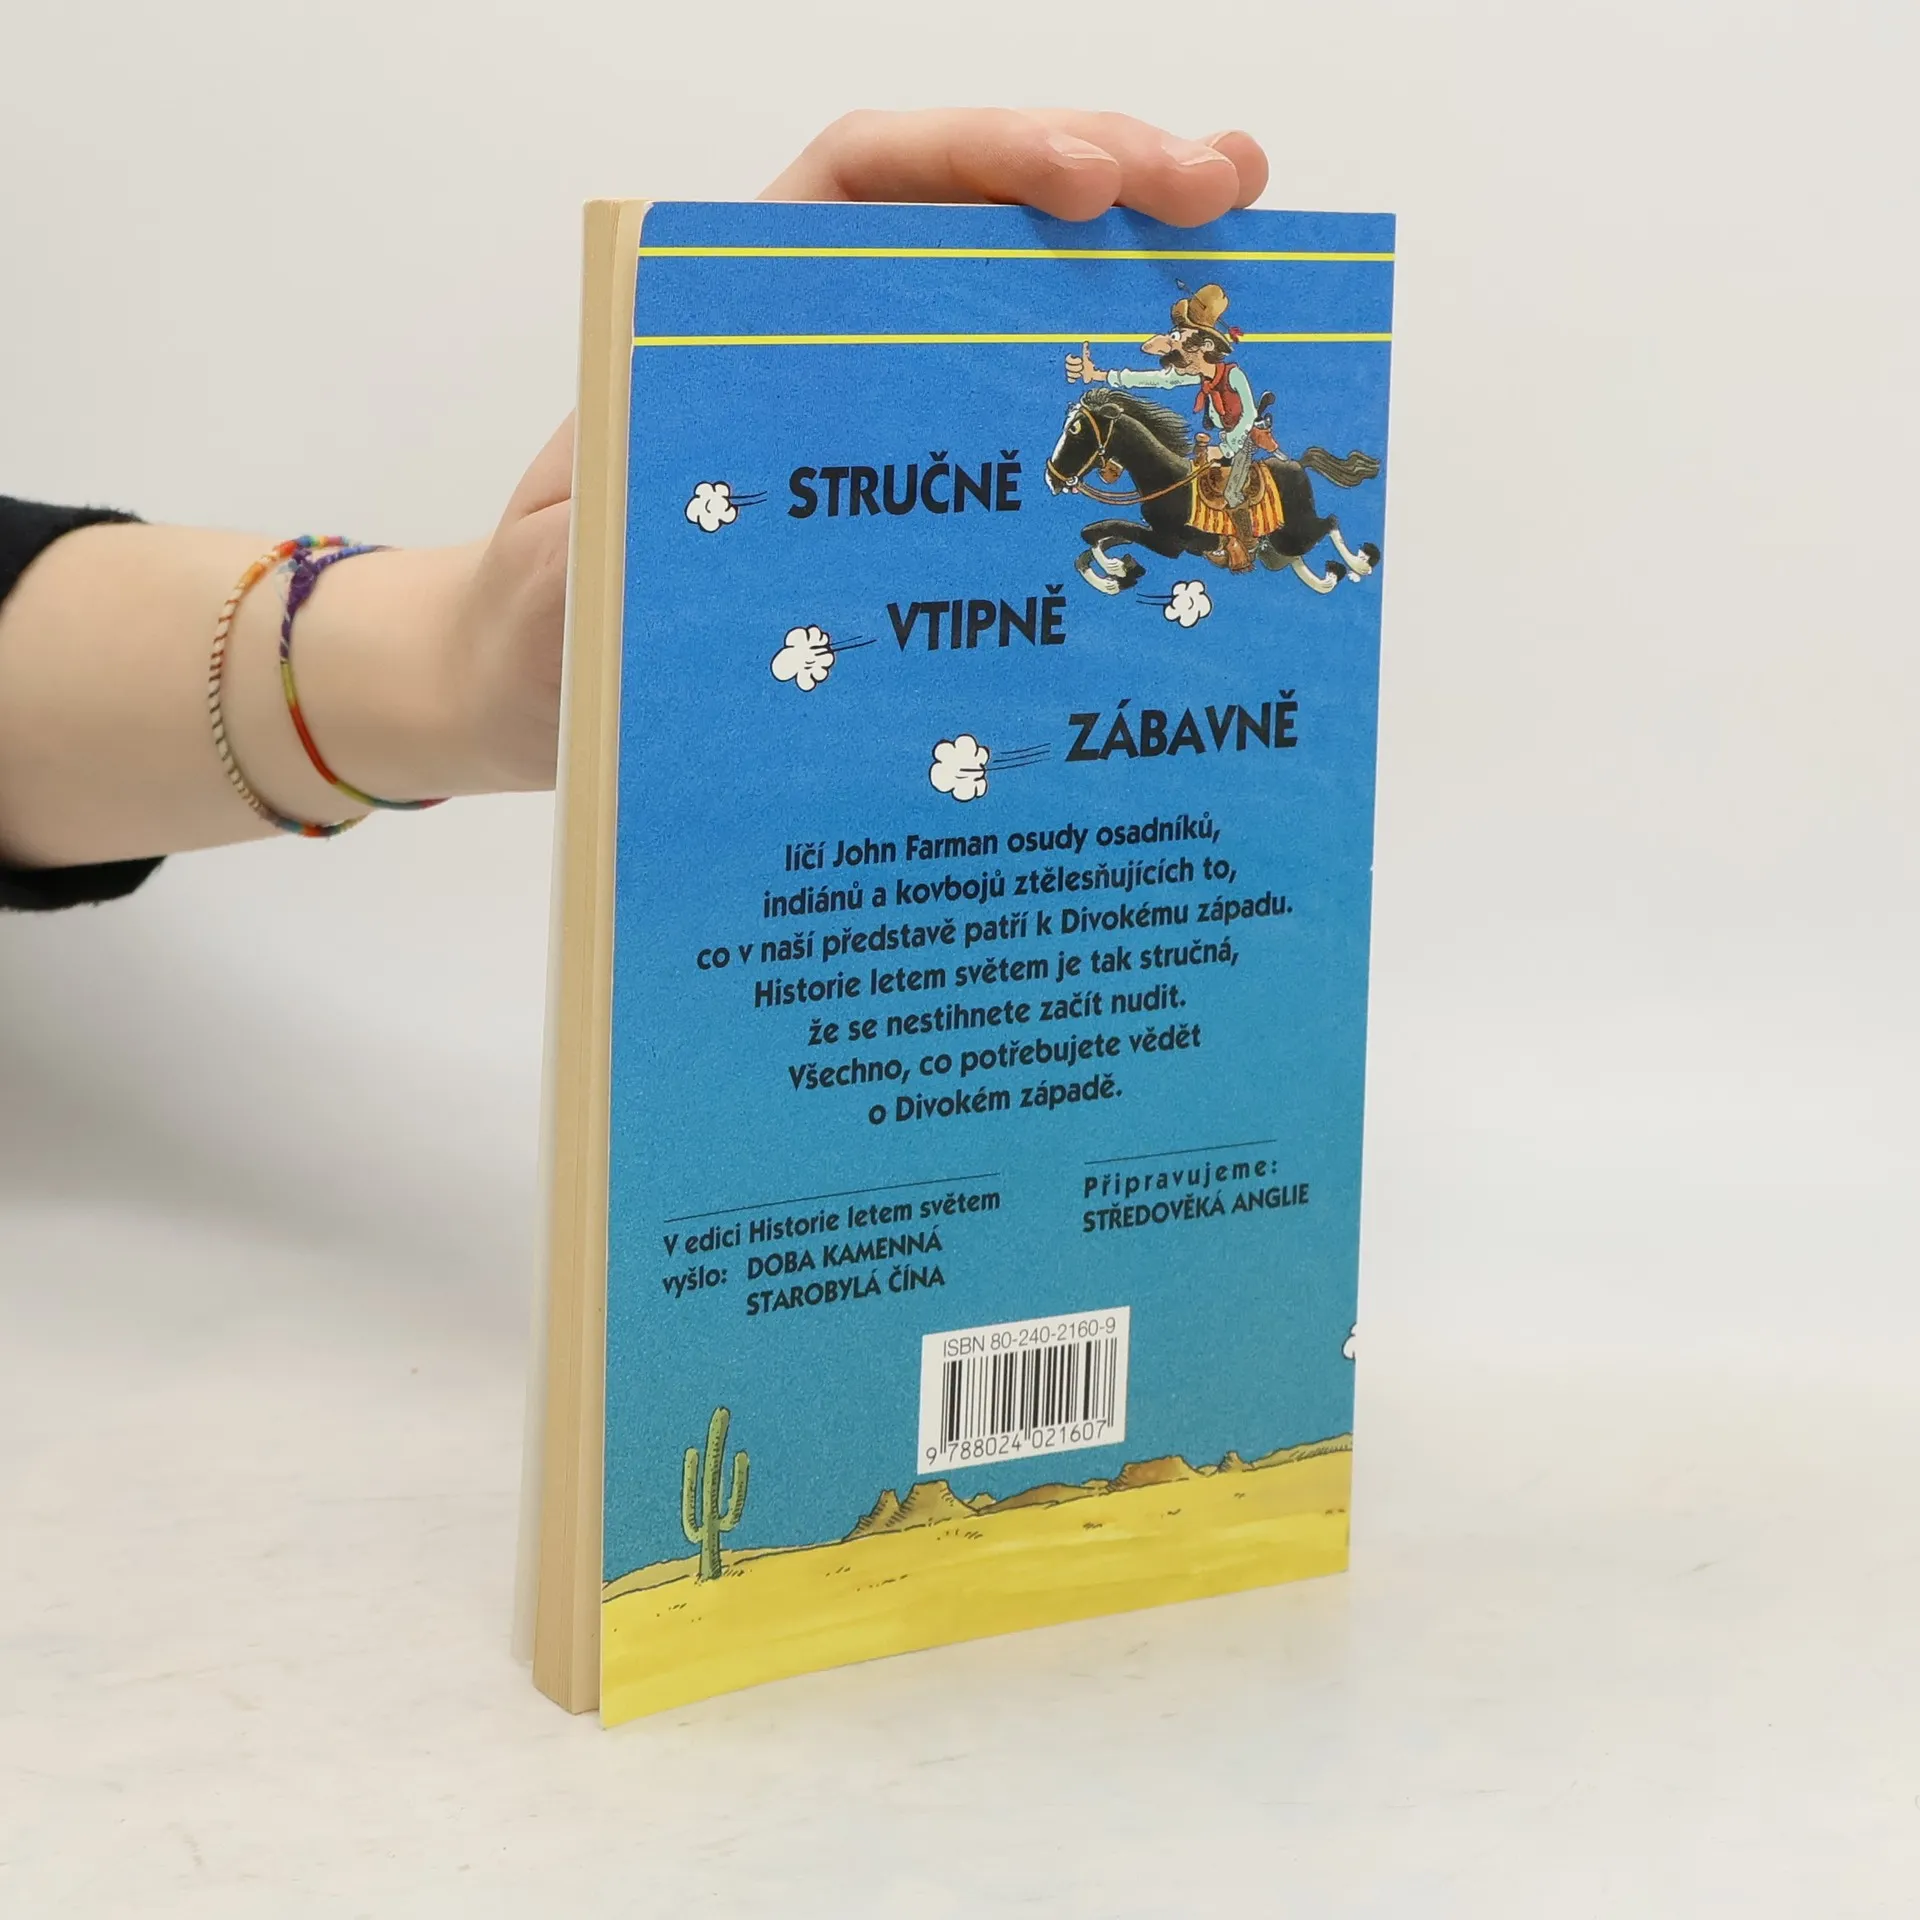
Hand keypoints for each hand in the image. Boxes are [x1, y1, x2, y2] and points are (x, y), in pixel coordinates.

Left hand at [465, 112, 1268, 791]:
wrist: (538, 686)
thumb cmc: (548, 626)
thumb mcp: (569, 577)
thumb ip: (629, 530)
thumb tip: (743, 513)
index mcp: (724, 321)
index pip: (861, 184)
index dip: (982, 156)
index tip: (1087, 184)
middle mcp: (809, 342)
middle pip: (962, 211)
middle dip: (1097, 172)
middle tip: (1218, 188)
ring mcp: (866, 409)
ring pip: (1004, 294)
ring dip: (1124, 255)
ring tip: (1237, 229)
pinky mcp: (903, 486)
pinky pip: (1010, 411)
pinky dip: (1102, 381)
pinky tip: (1182, 369)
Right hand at [1066, 341, 1104, 384]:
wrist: (1095, 372)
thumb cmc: (1091, 363)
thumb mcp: (1088, 356)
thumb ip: (1085, 350)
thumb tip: (1086, 342)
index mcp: (1075, 359)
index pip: (1068, 359)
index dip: (1073, 360)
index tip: (1080, 361)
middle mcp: (1073, 365)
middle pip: (1067, 366)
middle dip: (1074, 367)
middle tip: (1082, 368)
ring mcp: (1074, 372)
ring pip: (1068, 373)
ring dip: (1074, 374)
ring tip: (1080, 374)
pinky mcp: (1075, 378)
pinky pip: (1070, 379)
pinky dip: (1072, 379)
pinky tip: (1077, 378)